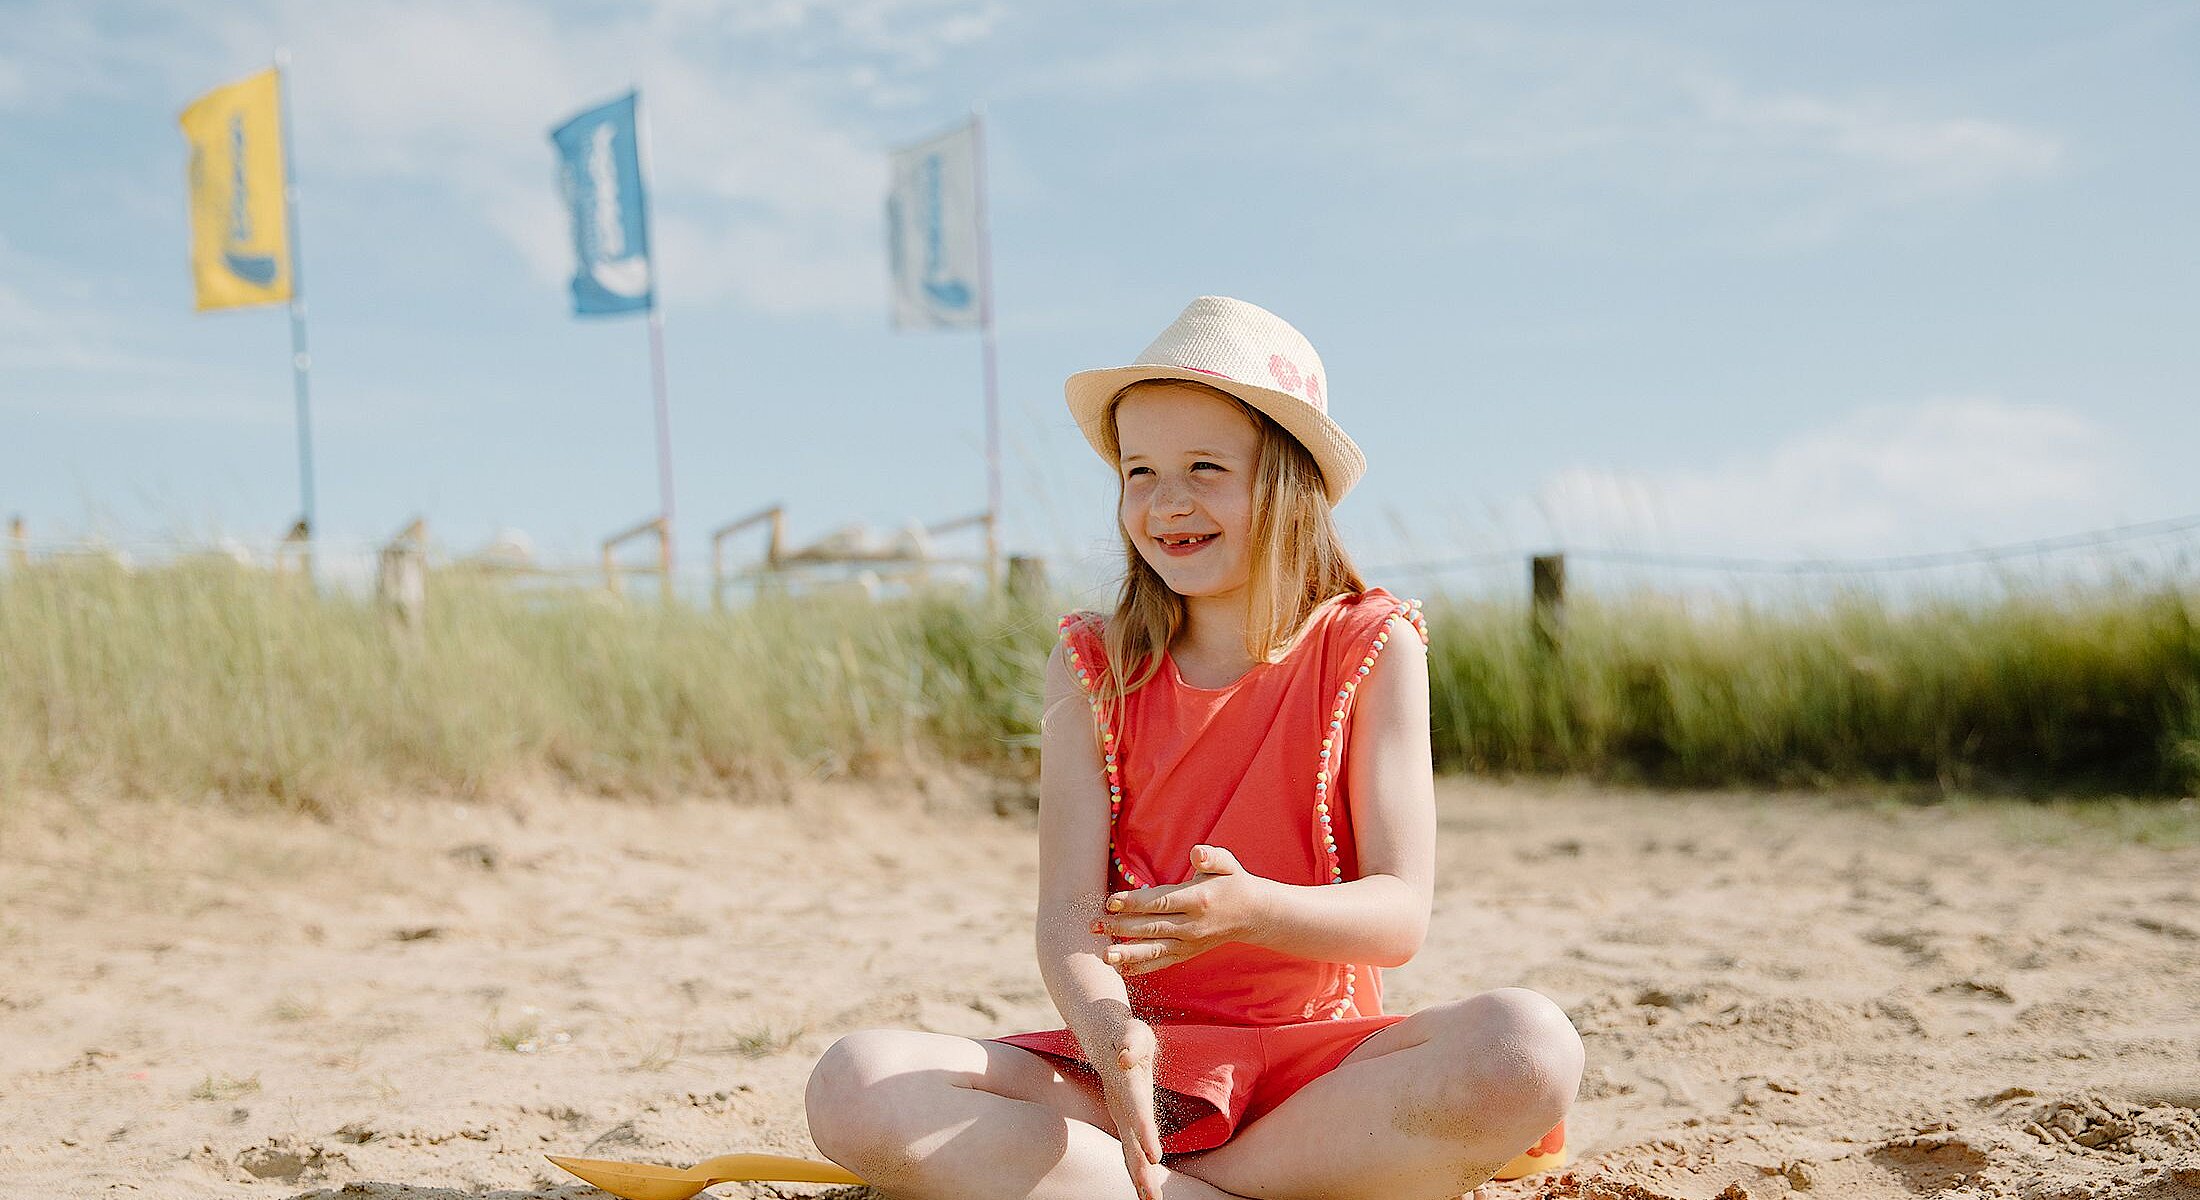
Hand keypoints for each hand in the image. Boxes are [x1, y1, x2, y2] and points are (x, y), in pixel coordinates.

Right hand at [1090, 1013, 1165, 1199]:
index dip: (1145, 1134)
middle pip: (1130, 1142)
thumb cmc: (1124, 1032)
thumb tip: (1124, 1057)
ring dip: (1138, 1176)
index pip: (1137, 1112)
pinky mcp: (1125, 1118)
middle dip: (1140, 1170)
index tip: (1155, 1157)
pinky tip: (1144, 1190)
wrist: (1102, 1034)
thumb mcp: (1131, 1031)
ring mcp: (1121, 1114)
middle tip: (1151, 1198)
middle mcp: (1121, 1105)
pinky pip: (1129, 1148)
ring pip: (1128, 1150)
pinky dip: (1136, 1169)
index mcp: (1126, 1087)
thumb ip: (1130, 1042)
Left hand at [1101, 845, 1271, 975]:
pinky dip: (1141, 968)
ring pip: (1154, 950)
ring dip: (1127, 953)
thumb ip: (1211, 856)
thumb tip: (1196, 853)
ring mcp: (1189, 943)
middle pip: (1151, 927)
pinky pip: (1161, 962)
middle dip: (1120, 927)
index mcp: (1198, 900)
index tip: (1111, 901)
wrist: (1253, 915)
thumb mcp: (1227, 864)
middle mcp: (1192, 925)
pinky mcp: (1187, 953)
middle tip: (1093, 925)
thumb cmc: (1233, 883)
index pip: (1160, 902)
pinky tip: (1121, 969)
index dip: (1134, 902)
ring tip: (1104, 956)